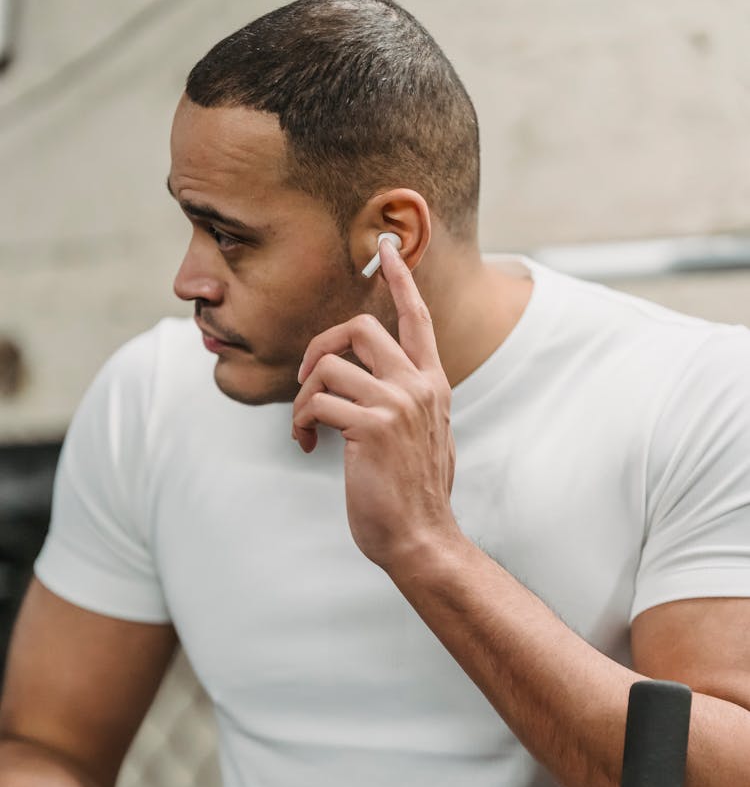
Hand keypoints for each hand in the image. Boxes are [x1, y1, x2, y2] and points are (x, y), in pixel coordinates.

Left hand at [293, 239, 457, 569]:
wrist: (421, 538)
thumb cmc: (415, 495)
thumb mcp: (427, 437)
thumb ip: (411, 403)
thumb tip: (383, 389)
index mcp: (432, 384)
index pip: (418, 318)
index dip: (400, 279)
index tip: (385, 247)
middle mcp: (418, 385)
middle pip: (358, 326)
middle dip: (318, 347)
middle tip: (306, 379)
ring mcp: (396, 403)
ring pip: (328, 366)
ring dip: (303, 397)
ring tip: (306, 429)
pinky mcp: (371, 426)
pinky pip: (316, 402)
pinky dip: (300, 422)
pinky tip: (306, 446)